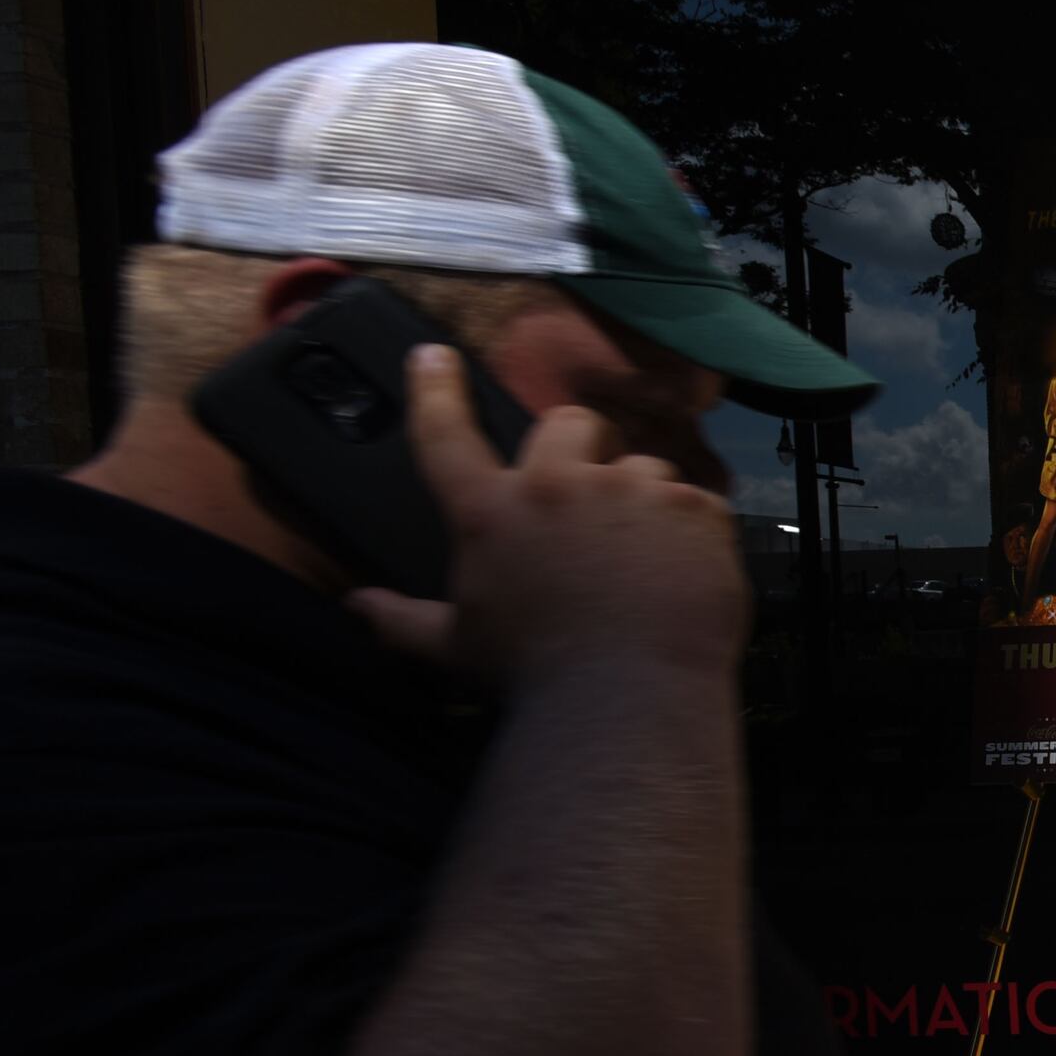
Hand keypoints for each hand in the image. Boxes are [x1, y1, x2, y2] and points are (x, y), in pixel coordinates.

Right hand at [347, 346, 746, 686]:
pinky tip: (684, 576)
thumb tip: (357, 607)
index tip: (434, 356)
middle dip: (580, 446)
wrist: (627, 699)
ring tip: (643, 560)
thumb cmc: (535, 675)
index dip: (436, 391)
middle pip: (569, 424)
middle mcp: (558, 486)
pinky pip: (698, 502)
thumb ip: (405, 621)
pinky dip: (693, 533)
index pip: (446, 436)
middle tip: (590, 497)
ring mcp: (631, 490)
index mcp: (491, 513)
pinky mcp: (692, 508)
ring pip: (644, 465)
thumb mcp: (458, 648)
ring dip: (642, 499)